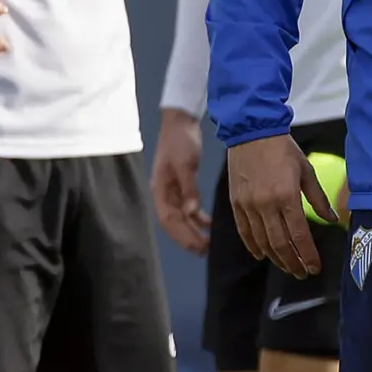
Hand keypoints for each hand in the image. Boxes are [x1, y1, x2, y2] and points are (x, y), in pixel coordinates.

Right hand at [152, 107, 210, 253]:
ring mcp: (173, 190)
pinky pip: (189, 207)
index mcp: (160, 190)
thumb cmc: (180, 140)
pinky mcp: (182, 185)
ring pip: (182, 217)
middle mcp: (164, 193)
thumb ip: (189, 189)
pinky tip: (210, 224)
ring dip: (194, 231)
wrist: (180, 120)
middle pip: (175, 223)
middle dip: (188, 238)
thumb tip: (191, 213)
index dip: (182, 236)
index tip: (198, 247)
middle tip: (206, 251)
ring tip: (209, 244)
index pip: (169, 221)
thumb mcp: (185, 164)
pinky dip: (198, 217)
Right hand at [227, 133, 330, 277]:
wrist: (252, 131)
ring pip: (262, 242)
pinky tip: (262, 255)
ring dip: (276, 258)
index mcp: (286, 196)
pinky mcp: (236, 203)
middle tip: (303, 273)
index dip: (308, 255)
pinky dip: (253, 246)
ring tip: (287, 267)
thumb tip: (332, 220)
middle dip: (293, 263)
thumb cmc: (282, 148)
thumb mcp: (307, 171)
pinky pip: (245, 232)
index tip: (315, 268)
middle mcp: (266, 205)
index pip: (299, 236)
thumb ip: (319, 199)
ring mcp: (248, 205)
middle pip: (280, 245)